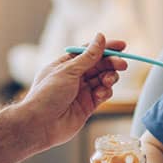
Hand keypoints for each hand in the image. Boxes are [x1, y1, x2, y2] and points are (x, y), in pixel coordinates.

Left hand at [20, 33, 127, 148]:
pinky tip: (101, 94)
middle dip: (111, 63)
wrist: (40, 125)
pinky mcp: (87, 106)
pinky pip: (102, 94)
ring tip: (108, 81)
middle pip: (99, 65)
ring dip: (109, 78)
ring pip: (103, 79)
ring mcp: (81, 91)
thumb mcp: (68, 71)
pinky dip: (105, 92)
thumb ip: (88, 56)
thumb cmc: (47, 95)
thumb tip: (100, 37)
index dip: (105, 47)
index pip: (89, 51)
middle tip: (122, 64)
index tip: (122, 46)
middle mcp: (74, 77)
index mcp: (66, 64)